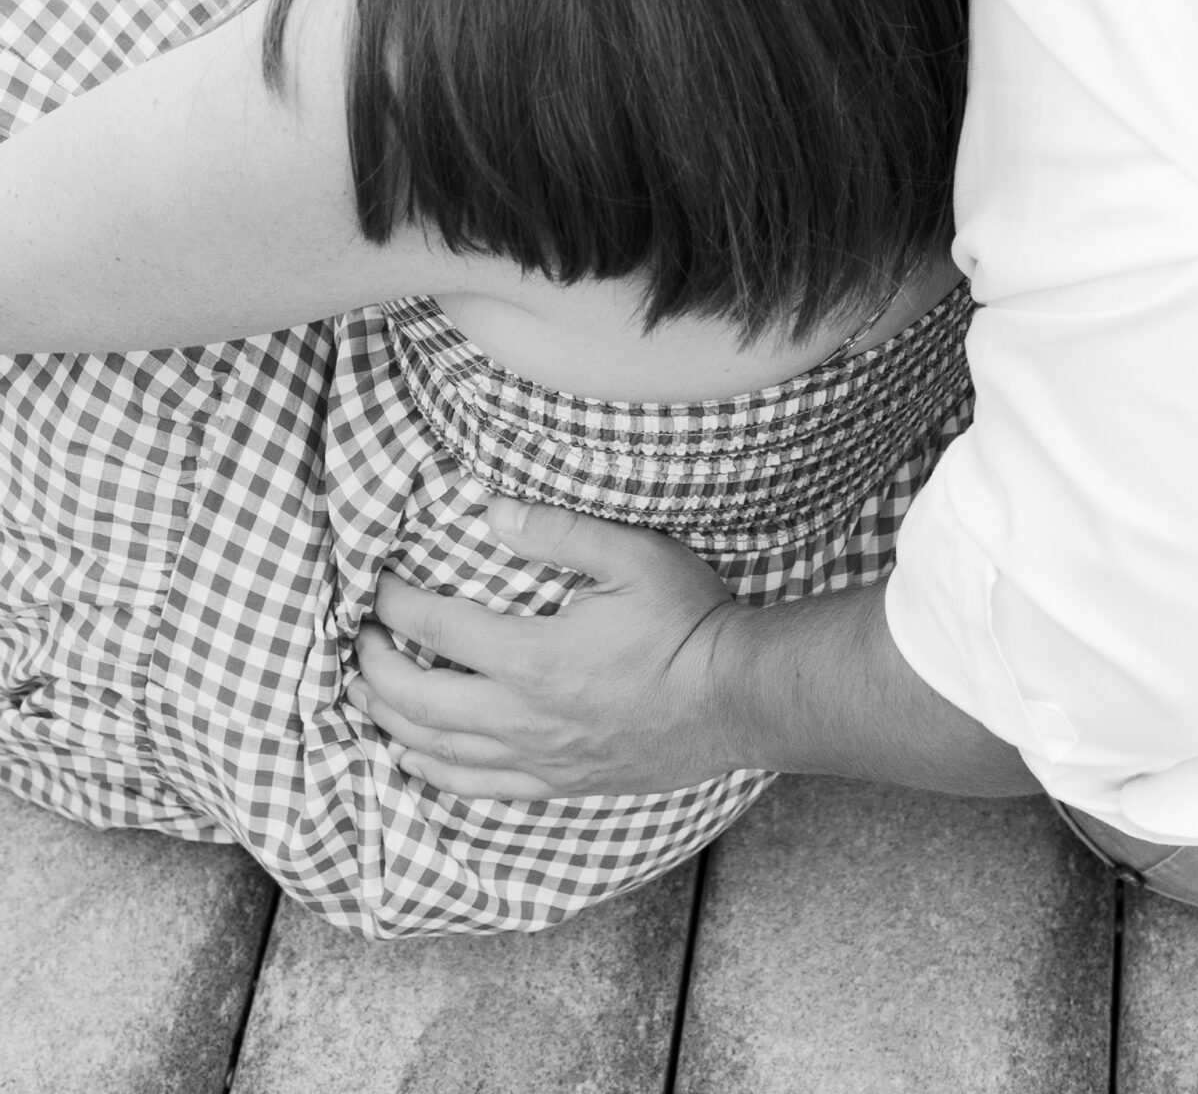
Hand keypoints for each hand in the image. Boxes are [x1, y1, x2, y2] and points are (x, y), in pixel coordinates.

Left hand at [351, 500, 741, 800]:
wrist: (734, 697)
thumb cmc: (687, 620)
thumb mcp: (632, 554)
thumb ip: (558, 531)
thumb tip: (490, 514)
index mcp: (532, 658)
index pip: (436, 631)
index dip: (396, 605)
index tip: (378, 584)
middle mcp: (522, 717)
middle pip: (416, 701)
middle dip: (374, 668)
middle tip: (358, 638)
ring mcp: (538, 758)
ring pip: (437, 752)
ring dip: (390, 722)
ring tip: (363, 695)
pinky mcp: (559, 783)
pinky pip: (477, 788)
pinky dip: (433, 772)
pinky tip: (415, 758)